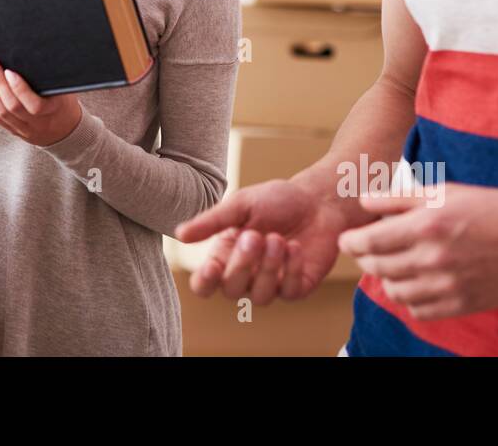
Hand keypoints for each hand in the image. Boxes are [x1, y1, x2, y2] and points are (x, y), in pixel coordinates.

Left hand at [0, 57, 80, 146]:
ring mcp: (23, 129)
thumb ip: (49, 78)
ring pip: (0, 112)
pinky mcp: (12, 130)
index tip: (9, 71)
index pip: (34, 105)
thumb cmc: (64, 106)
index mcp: (52, 112)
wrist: (65, 131)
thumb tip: (34, 55)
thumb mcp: (63, 91)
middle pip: (11, 106)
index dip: (19, 88)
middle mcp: (36, 123)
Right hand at [175, 172, 364, 304]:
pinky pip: (288, 291)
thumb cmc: (277, 200)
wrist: (318, 200)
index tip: (212, 265)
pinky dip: (290, 269)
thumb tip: (179, 234)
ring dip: (267, 267)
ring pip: (259, 296)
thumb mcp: (241, 205)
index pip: (205, 284)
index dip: (205, 281)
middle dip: (242, 264)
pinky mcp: (297, 287)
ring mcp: (272, 283)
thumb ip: (211, 221)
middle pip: (231, 290)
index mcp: (225, 255)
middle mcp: (246, 275)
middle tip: (255, 235)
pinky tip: (295, 247)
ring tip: (278, 238)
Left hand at [338, 182, 497, 320]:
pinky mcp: (461, 305)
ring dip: (387, 279)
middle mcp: (433, 258)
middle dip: (364, 259)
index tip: (348, 240)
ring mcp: (448, 286)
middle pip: (378, 267)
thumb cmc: (491, 208)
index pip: (369, 242)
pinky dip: (410, 299)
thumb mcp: (443, 192)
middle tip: (366, 250)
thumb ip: (399, 199)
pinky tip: (416, 283)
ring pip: (396, 292)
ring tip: (392, 266)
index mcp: (426, 226)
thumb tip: (363, 202)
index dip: (351, 243)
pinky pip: (419, 310)